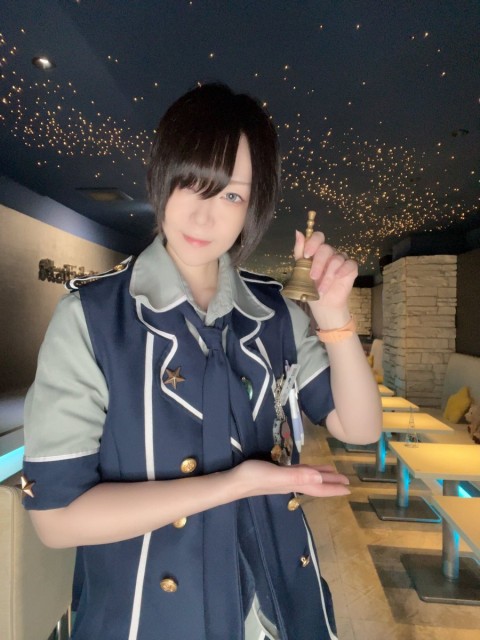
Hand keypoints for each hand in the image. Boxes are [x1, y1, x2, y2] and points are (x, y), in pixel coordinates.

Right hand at [232, 459, 350, 498]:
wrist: (234, 481)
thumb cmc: (253, 476)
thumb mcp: (276, 475)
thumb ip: (297, 476)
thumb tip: (320, 477)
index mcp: (295, 483)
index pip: (319, 487)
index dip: (334, 488)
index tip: (348, 489)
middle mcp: (292, 483)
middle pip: (316, 484)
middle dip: (331, 483)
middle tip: (346, 482)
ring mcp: (285, 479)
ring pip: (309, 478)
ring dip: (321, 477)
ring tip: (332, 474)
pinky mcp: (277, 474)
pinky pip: (299, 473)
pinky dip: (307, 471)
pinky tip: (306, 469)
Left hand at [294, 230, 357, 309]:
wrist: (322, 303)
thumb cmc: (311, 286)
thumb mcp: (301, 269)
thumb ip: (300, 251)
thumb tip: (298, 232)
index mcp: (317, 250)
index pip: (318, 237)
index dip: (313, 243)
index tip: (307, 255)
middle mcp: (330, 253)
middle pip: (326, 249)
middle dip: (318, 264)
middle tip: (313, 277)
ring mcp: (341, 259)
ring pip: (336, 259)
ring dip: (327, 276)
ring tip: (321, 289)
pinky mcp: (351, 268)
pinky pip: (350, 264)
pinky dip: (343, 270)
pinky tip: (337, 277)